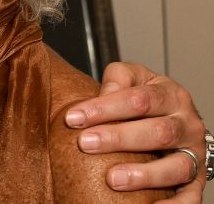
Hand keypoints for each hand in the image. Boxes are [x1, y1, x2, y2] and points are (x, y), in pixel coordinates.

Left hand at [64, 62, 205, 202]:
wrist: (176, 117)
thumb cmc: (146, 97)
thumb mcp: (133, 77)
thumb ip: (117, 79)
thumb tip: (102, 95)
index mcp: (171, 95)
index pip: (138, 100)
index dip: (104, 108)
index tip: (73, 118)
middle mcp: (187, 125)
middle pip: (158, 132)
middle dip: (118, 139)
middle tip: (85, 144)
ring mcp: (195, 154)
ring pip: (176, 166)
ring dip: (144, 175)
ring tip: (112, 179)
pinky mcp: (196, 180)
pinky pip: (191, 196)